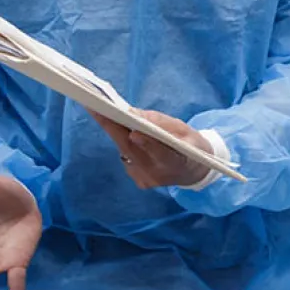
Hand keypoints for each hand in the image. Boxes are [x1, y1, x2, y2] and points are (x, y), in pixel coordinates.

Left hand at [90, 109, 214, 188]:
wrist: (193, 171)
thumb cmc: (191, 145)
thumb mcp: (186, 130)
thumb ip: (161, 124)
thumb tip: (134, 113)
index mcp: (177, 162)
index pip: (161, 153)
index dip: (147, 143)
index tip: (133, 131)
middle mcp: (158, 175)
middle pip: (132, 150)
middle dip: (113, 127)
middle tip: (96, 108)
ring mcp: (146, 180)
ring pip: (126, 152)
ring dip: (116, 131)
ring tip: (104, 112)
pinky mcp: (138, 181)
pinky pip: (127, 157)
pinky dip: (125, 142)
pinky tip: (125, 132)